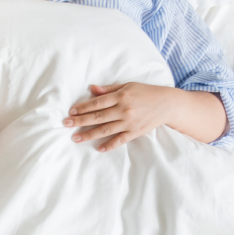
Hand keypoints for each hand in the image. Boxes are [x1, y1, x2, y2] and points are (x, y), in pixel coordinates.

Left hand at [64, 82, 178, 151]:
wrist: (168, 104)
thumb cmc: (146, 92)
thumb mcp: (128, 86)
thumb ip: (109, 89)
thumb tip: (92, 88)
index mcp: (120, 96)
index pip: (97, 103)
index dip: (82, 108)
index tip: (71, 112)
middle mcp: (123, 110)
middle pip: (97, 117)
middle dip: (80, 121)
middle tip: (65, 124)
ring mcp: (129, 122)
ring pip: (105, 130)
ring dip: (89, 134)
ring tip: (75, 138)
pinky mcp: (135, 132)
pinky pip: (120, 140)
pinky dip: (109, 145)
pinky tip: (98, 148)